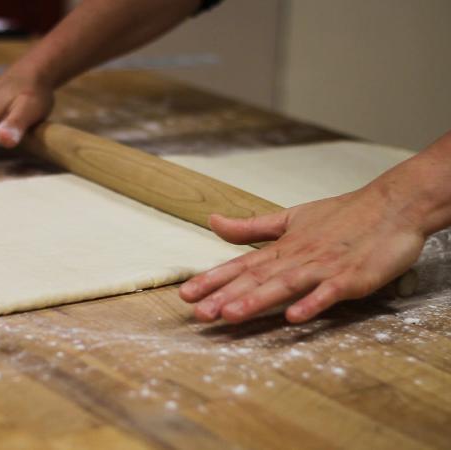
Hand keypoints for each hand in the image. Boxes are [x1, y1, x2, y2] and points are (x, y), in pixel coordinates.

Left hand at [178, 186, 425, 323]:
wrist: (394, 205)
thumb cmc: (342, 215)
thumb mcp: (291, 218)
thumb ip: (251, 227)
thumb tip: (212, 221)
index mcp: (282, 248)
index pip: (240, 266)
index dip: (212, 280)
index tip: (185, 295)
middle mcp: (297, 258)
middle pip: (255, 280)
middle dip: (225, 297)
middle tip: (198, 314)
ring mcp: (323, 268)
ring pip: (284, 285)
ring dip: (257, 300)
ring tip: (230, 315)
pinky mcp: (351, 277)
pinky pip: (329, 293)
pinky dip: (312, 303)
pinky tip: (293, 317)